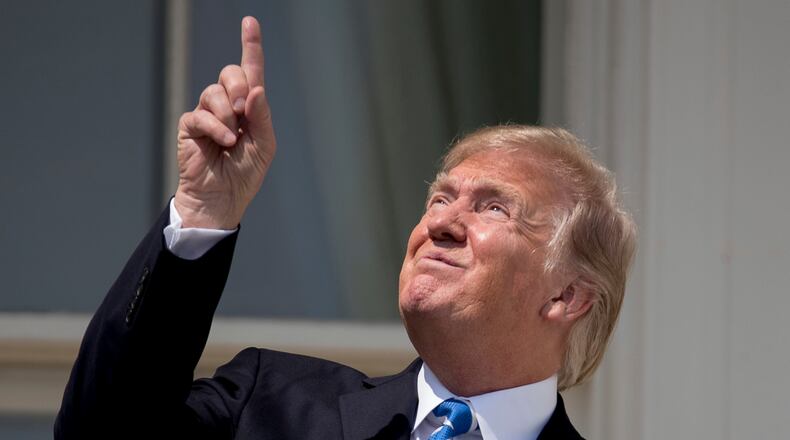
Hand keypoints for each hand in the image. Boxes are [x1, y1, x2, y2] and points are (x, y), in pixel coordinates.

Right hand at [174, 16, 275, 228]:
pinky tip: (224, 142)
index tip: (250, 22)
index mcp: (249, 108)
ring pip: (214, 92)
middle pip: (231, 73)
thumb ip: (262, 116)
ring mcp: (207, 114)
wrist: (223, 199)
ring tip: (232, 139)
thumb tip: (254, 90)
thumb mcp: (264, 145)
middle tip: (243, 108)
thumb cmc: (244, 174)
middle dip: (238, 85)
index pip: (250, 72)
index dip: (251, 46)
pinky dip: (217, 127)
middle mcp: (228, 106)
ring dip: (228, 114)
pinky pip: (201, 114)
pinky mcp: (191, 126)